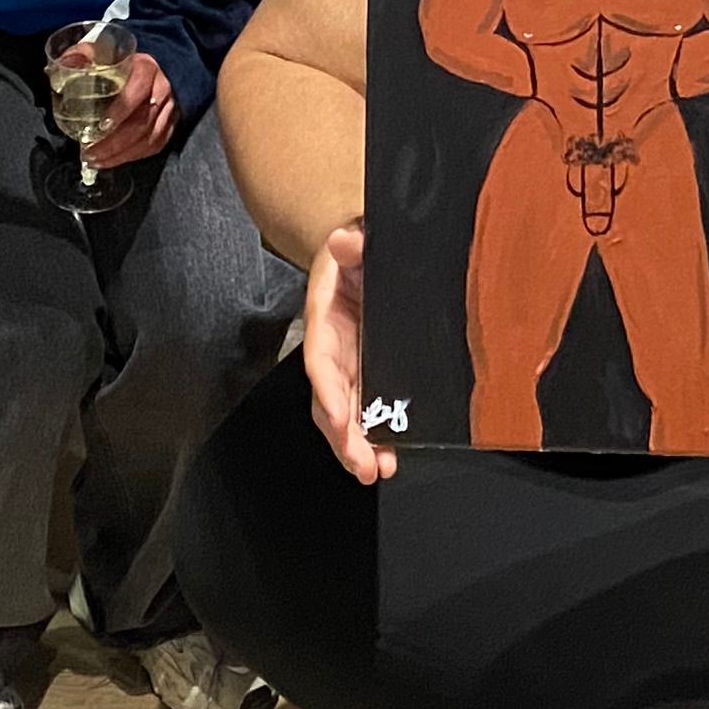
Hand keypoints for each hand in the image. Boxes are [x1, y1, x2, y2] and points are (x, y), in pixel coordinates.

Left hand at [83, 54, 177, 171]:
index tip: (100, 126)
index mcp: (147, 69)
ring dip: (121, 154)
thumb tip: (60, 67)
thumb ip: (83, 55)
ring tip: (96, 160)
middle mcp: (162, 90)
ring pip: (149, 138)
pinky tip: (113, 160)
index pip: (136, 93)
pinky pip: (154, 146)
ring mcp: (169, 109)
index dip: (120, 111)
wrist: (158, 63)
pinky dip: (133, 156)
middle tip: (89, 152)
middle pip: (142, 122)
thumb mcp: (104, 48)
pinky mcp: (170, 124)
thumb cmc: (124, 59)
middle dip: (114, 142)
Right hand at [301, 223, 394, 483]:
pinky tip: (388, 458)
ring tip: (376, 470)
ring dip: (358, 446)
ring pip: (347, 414)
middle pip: (331, 400)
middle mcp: (333, 349)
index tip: (340, 419)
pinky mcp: (370, 373)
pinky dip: (375, 436)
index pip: (321, 359)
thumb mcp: (357, 237)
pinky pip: (368, 409)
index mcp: (324, 316)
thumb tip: (345, 241)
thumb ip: (354, 241)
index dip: (328, 391)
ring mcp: (351, 365)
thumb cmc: (359, 247)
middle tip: (364, 467)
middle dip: (344, 437)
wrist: (365, 251)